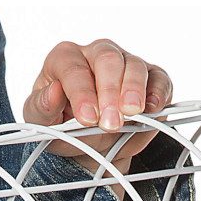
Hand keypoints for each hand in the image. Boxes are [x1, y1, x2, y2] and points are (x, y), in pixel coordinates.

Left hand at [24, 38, 173, 173]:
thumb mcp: (42, 123)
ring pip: (134, 66)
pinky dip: (159, 93)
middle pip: (107, 59)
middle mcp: (96, 55)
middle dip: (110, 91)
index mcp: (65, 59)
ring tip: (132, 114)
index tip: (87, 117)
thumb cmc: (62, 127)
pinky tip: (153, 108)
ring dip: (134, 91)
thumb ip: (42, 108)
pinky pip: (159, 79)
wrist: (88, 145)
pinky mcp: (150, 79)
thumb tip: (52, 91)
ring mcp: (125, 64)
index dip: (81, 92)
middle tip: (110, 122)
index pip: (73, 67)